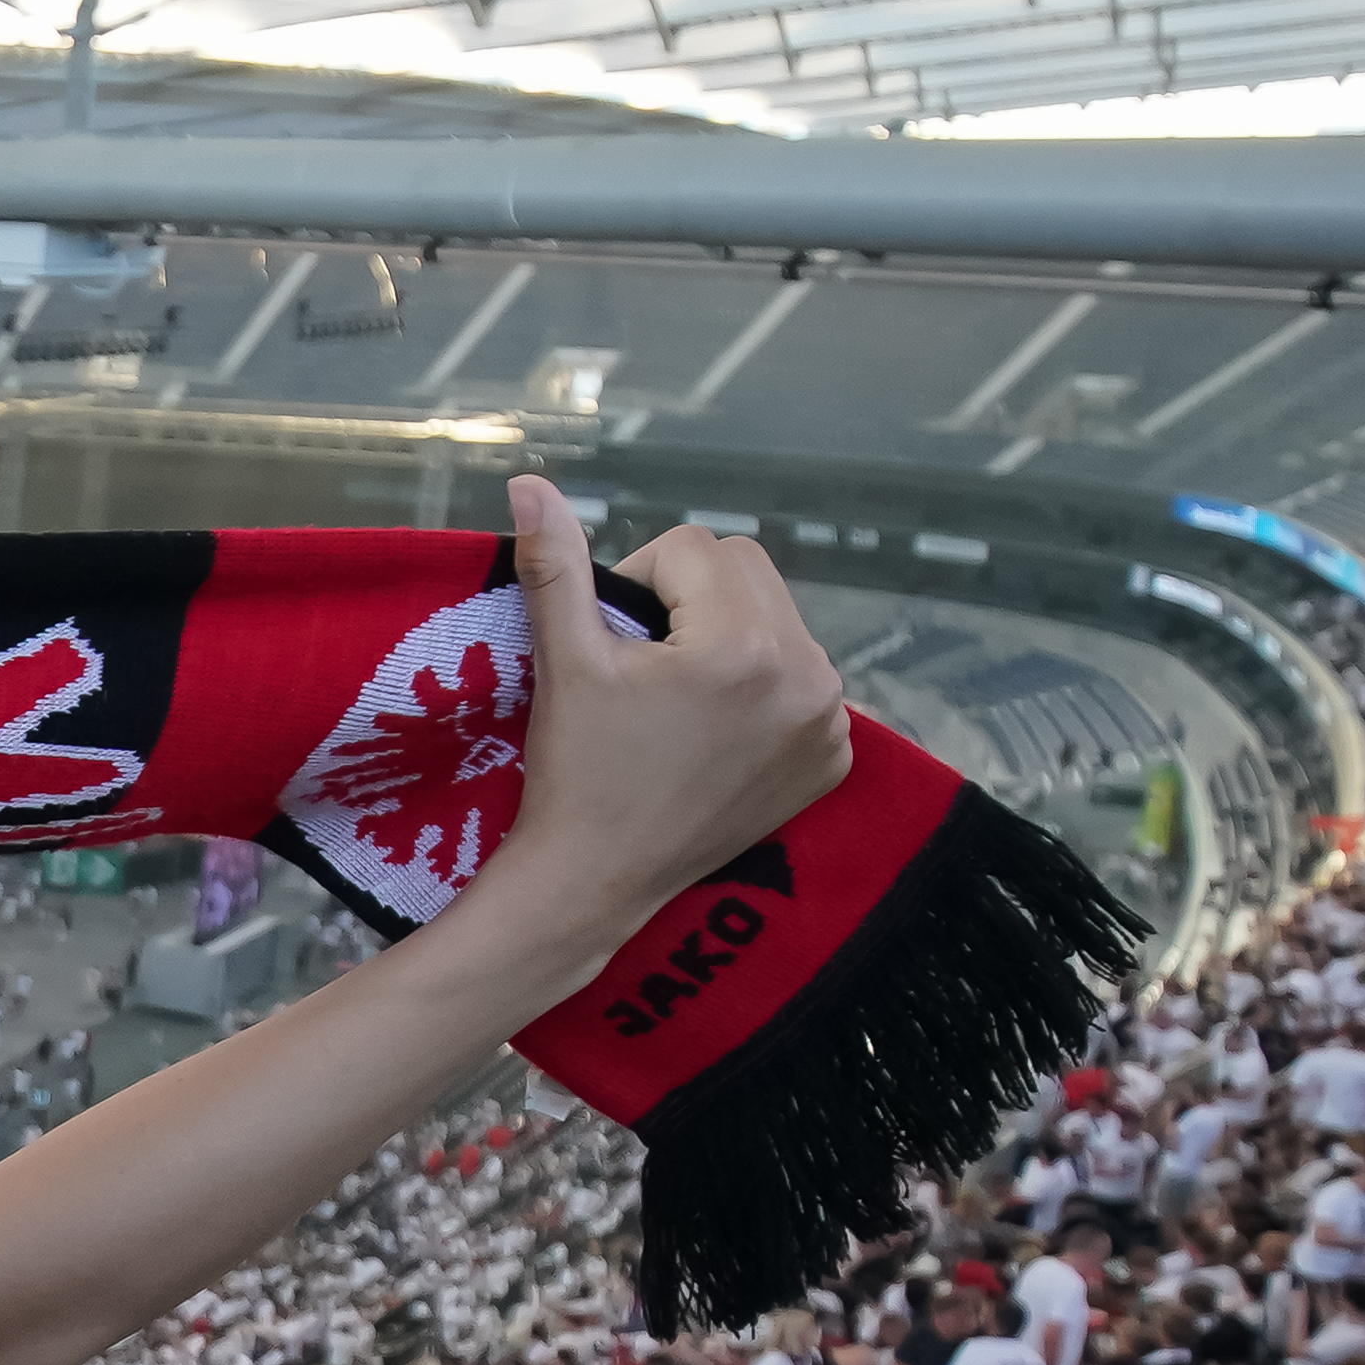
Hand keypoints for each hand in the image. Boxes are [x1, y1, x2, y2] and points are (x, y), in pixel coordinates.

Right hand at [479, 474, 855, 962]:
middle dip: (692, 598)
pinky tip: (715, 729)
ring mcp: (829, 720)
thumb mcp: (565, 662)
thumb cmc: (574, 771)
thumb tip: (531, 482)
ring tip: (680, 696)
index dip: (637, 583)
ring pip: (778, 618)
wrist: (596, 882)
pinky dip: (762, 687)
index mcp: (742, 645)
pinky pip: (802, 677)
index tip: (615, 648)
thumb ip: (556, 565)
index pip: (692, 548)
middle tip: (646, 665)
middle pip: (748, 569)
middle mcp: (807, 675)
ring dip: (729, 633)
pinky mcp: (833, 755)